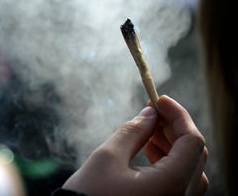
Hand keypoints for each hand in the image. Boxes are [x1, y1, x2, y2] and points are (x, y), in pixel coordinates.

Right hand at [61, 95, 208, 195]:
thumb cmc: (90, 194)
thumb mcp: (107, 157)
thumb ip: (133, 131)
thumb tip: (151, 113)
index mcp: (170, 184)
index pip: (191, 141)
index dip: (178, 115)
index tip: (159, 98)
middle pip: (195, 155)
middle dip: (175, 128)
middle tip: (153, 110)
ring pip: (190, 170)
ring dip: (174, 144)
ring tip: (149, 129)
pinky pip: (181, 182)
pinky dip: (171, 162)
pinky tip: (149, 150)